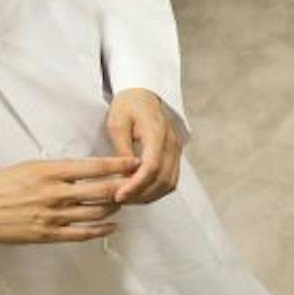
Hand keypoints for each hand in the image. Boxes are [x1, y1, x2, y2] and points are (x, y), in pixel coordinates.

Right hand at [0, 156, 136, 243]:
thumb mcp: (27, 167)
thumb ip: (56, 170)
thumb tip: (83, 170)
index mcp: (48, 171)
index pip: (93, 167)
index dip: (117, 165)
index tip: (134, 162)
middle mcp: (54, 193)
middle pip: (101, 191)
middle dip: (123, 187)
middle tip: (137, 183)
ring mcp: (52, 216)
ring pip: (96, 213)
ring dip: (114, 208)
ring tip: (124, 202)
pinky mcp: (47, 235)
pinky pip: (82, 234)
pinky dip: (101, 230)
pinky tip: (112, 226)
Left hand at [106, 88, 183, 204]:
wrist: (143, 94)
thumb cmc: (127, 106)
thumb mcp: (117, 123)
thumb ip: (122, 149)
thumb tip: (125, 175)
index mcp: (156, 132)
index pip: (152, 167)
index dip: (136, 185)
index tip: (119, 195)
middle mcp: (171, 143)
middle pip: (162, 179)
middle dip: (141, 194)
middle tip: (119, 200)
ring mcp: (176, 150)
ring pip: (169, 183)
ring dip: (149, 195)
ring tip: (128, 198)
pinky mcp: (175, 156)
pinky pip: (171, 180)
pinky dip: (156, 190)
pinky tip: (139, 192)